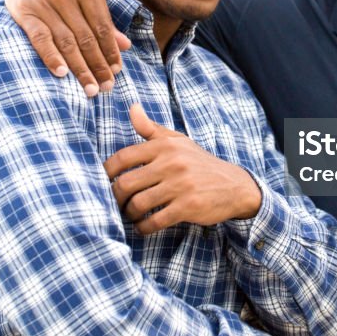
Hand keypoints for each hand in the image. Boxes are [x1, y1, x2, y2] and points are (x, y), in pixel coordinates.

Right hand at [0, 0, 130, 96]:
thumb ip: (104, 18)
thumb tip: (125, 46)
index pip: (102, 27)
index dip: (111, 51)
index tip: (117, 71)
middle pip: (86, 38)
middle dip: (98, 65)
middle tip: (107, 87)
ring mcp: (44, 3)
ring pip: (66, 41)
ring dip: (80, 68)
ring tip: (90, 88)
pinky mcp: (25, 11)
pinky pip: (40, 38)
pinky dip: (51, 56)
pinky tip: (61, 74)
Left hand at [104, 104, 262, 233]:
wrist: (234, 185)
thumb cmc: (199, 163)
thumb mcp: (178, 141)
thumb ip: (151, 129)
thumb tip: (132, 108)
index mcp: (164, 146)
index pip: (123, 157)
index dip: (106, 172)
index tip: (102, 182)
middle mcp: (171, 163)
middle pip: (126, 184)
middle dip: (115, 198)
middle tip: (116, 203)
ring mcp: (180, 185)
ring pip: (138, 204)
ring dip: (129, 214)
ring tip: (130, 215)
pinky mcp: (188, 206)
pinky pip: (155, 221)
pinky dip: (144, 227)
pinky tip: (143, 227)